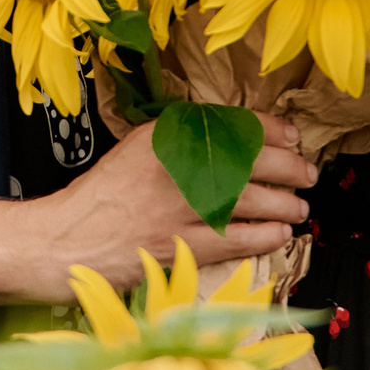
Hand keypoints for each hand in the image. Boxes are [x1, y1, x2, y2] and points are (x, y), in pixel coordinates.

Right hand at [24, 113, 316, 297]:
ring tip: (299, 206)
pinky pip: (236, 238)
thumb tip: (232, 145)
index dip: (270, 129)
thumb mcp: (135, 152)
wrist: (62, 241)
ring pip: (250, 200)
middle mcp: (173, 166)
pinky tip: (280, 232)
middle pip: (249, 159)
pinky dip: (264, 235)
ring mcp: (178, 208)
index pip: (230, 123)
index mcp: (162, 137)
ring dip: (283, 203)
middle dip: (288, 166)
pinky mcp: (180, 246)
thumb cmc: (98, 200)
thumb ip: (178, 144)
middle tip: (307, 172)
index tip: (291, 136)